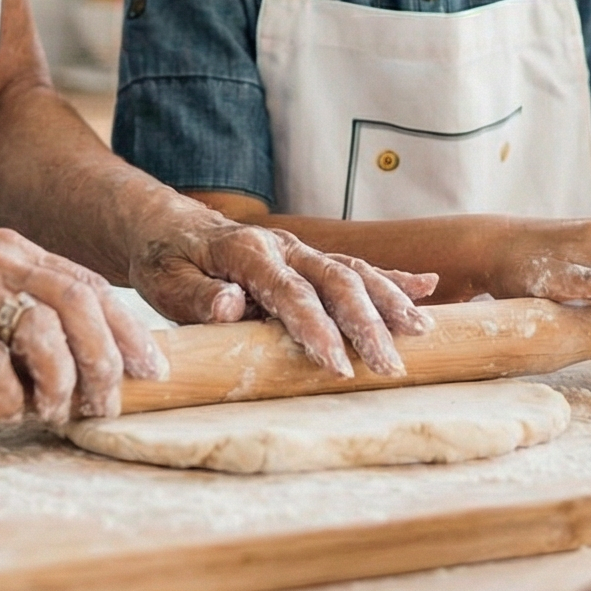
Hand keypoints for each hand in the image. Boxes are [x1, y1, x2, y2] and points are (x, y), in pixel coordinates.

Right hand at [0, 228, 164, 423]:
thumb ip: (14, 306)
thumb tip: (76, 359)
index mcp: (10, 250)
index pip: (88, 285)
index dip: (127, 330)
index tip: (151, 370)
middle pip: (77, 304)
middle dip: (106, 359)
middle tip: (108, 402)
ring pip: (41, 331)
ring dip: (61, 380)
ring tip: (58, 412)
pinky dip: (8, 396)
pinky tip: (8, 412)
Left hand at [130, 213, 437, 377]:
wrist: (168, 226)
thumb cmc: (165, 260)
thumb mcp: (164, 281)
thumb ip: (197, 297)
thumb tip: (231, 306)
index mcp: (246, 251)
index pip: (289, 291)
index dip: (315, 327)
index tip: (337, 364)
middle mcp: (283, 246)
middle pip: (335, 280)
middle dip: (367, 323)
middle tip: (390, 364)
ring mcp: (300, 250)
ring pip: (354, 271)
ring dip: (390, 300)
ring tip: (421, 331)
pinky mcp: (310, 257)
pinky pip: (357, 264)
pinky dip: (392, 276)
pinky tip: (426, 288)